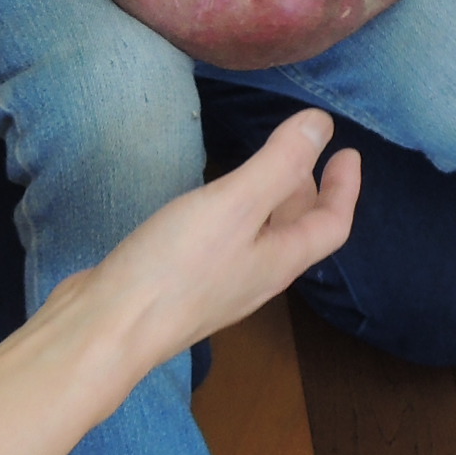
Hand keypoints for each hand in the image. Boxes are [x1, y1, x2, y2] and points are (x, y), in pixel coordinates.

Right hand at [62, 107, 361, 374]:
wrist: (107, 329)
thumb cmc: (175, 266)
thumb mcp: (233, 204)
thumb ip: (278, 163)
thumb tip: (322, 125)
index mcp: (278, 261)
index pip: (331, 225)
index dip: (344, 187)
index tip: (348, 151)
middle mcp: (255, 277)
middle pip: (296, 232)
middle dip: (307, 190)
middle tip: (302, 152)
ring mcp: (218, 286)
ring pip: (260, 238)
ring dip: (271, 202)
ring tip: (260, 169)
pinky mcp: (182, 287)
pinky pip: (225, 245)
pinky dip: (234, 216)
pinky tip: (207, 207)